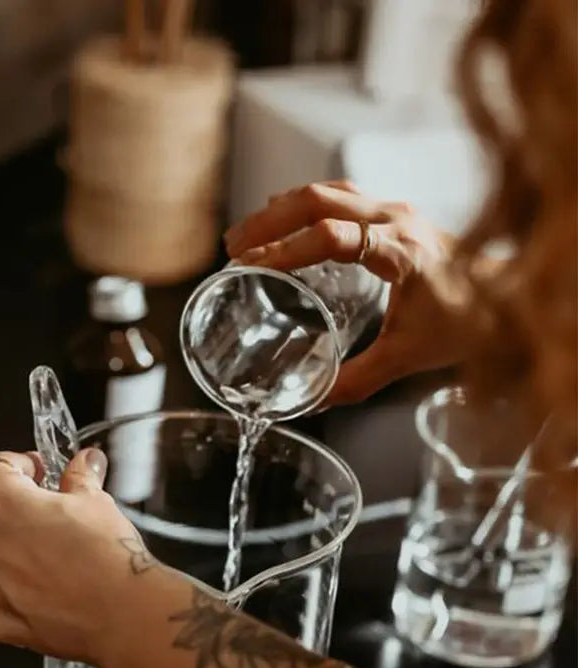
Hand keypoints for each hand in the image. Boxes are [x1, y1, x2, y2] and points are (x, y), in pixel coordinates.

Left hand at [0, 448, 140, 666]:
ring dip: (11, 553)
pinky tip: (43, 589)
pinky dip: (12, 591)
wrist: (119, 613)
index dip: (23, 467)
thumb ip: (79, 477)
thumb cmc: (105, 556)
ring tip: (49, 559)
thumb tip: (84, 464)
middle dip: (17, 513)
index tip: (39, 473)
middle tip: (51, 520)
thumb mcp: (95, 501)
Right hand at [225, 181, 462, 405]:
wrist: (508, 301)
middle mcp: (397, 220)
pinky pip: (340, 197)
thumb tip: (312, 400)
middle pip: (320, 199)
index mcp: (401, 250)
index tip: (252, 266)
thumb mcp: (407, 357)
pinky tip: (283, 225)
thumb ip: (356, 381)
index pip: (333, 237)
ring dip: (282, 208)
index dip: (286, 250)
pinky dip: (304, 207)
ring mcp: (395, 211)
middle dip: (269, 220)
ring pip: (328, 191)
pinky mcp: (392, 215)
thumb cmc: (465, 324)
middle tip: (234, 247)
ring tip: (247, 235)